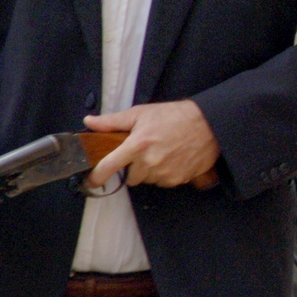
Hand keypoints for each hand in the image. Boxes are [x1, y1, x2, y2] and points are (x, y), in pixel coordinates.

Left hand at [85, 101, 218, 188]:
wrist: (207, 125)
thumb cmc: (173, 116)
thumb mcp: (141, 113)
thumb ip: (112, 121)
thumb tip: (89, 121)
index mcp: (137, 145)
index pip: (109, 166)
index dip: (96, 177)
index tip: (91, 182)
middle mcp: (149, 162)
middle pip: (131, 178)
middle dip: (134, 168)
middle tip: (145, 152)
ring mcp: (164, 173)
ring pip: (148, 180)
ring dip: (150, 171)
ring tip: (162, 153)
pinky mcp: (178, 179)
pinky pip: (163, 182)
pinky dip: (164, 174)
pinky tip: (172, 159)